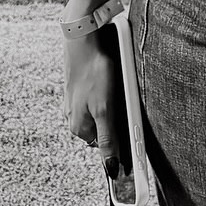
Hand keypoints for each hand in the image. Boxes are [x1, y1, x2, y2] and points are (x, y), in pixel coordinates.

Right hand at [63, 29, 126, 183]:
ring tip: (118, 89)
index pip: (103, 147)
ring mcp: (76, 101)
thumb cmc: (94, 72)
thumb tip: (109, 167)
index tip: (132, 141)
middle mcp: (74, 117)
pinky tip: (111, 80)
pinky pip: (97, 96)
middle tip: (125, 106)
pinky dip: (106, 92)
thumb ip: (107, 138)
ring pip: (100, 112)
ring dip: (111, 105)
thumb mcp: (105, 109)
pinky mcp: (80, 86)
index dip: (119, 144)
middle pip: (102, 129)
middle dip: (115, 121)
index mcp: (79, 128)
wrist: (83, 38)